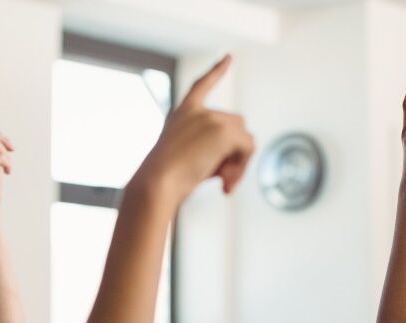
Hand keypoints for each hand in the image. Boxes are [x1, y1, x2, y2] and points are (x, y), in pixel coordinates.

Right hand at [133, 55, 254, 201]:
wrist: (158, 182)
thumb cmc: (167, 178)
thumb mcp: (188, 156)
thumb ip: (213, 147)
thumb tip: (243, 149)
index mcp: (183, 113)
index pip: (201, 85)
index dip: (217, 71)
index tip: (229, 57)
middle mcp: (197, 111)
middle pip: (236, 125)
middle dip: (235, 152)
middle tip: (224, 180)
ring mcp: (211, 118)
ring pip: (244, 138)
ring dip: (239, 162)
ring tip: (224, 183)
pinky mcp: (223, 131)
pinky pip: (248, 148)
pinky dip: (242, 167)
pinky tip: (225, 183)